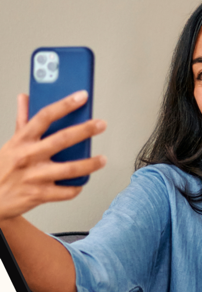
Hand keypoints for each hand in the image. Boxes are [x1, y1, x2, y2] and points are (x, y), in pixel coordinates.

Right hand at [0, 91, 106, 221]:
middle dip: (85, 130)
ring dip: (90, 164)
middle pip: (62, 139)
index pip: (45, 116)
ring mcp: (34, 176)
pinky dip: (76, 187)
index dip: (65, 104)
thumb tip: (24, 97)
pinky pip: (65, 191)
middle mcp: (28, 156)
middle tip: (101, 124)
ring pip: (69, 168)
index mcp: (21, 140)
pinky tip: (82, 182)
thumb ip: (21, 120)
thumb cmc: (3, 169)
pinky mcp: (39, 195)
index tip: (81, 96)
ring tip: (102, 159)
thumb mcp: (10, 143)